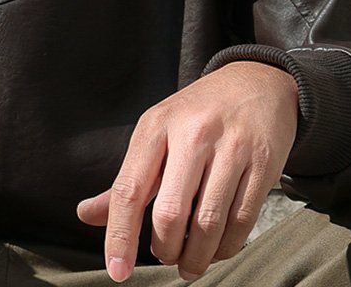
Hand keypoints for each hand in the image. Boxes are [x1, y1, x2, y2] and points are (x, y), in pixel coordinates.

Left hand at [76, 60, 298, 282]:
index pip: (129, 189)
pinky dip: (227, 246)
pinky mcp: (263, 161)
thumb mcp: (158, 130)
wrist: (257, 81)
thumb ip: (129, 177)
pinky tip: (219, 248)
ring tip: (191, 263)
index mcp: (158, 125)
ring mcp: (232, 147)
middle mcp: (194, 133)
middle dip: (165, 250)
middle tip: (167, 256)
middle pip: (169, 213)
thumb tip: (87, 215)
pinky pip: (242, 220)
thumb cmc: (199, 112)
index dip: (120, 236)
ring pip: (208, 223)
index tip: (118, 271)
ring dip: (196, 257)